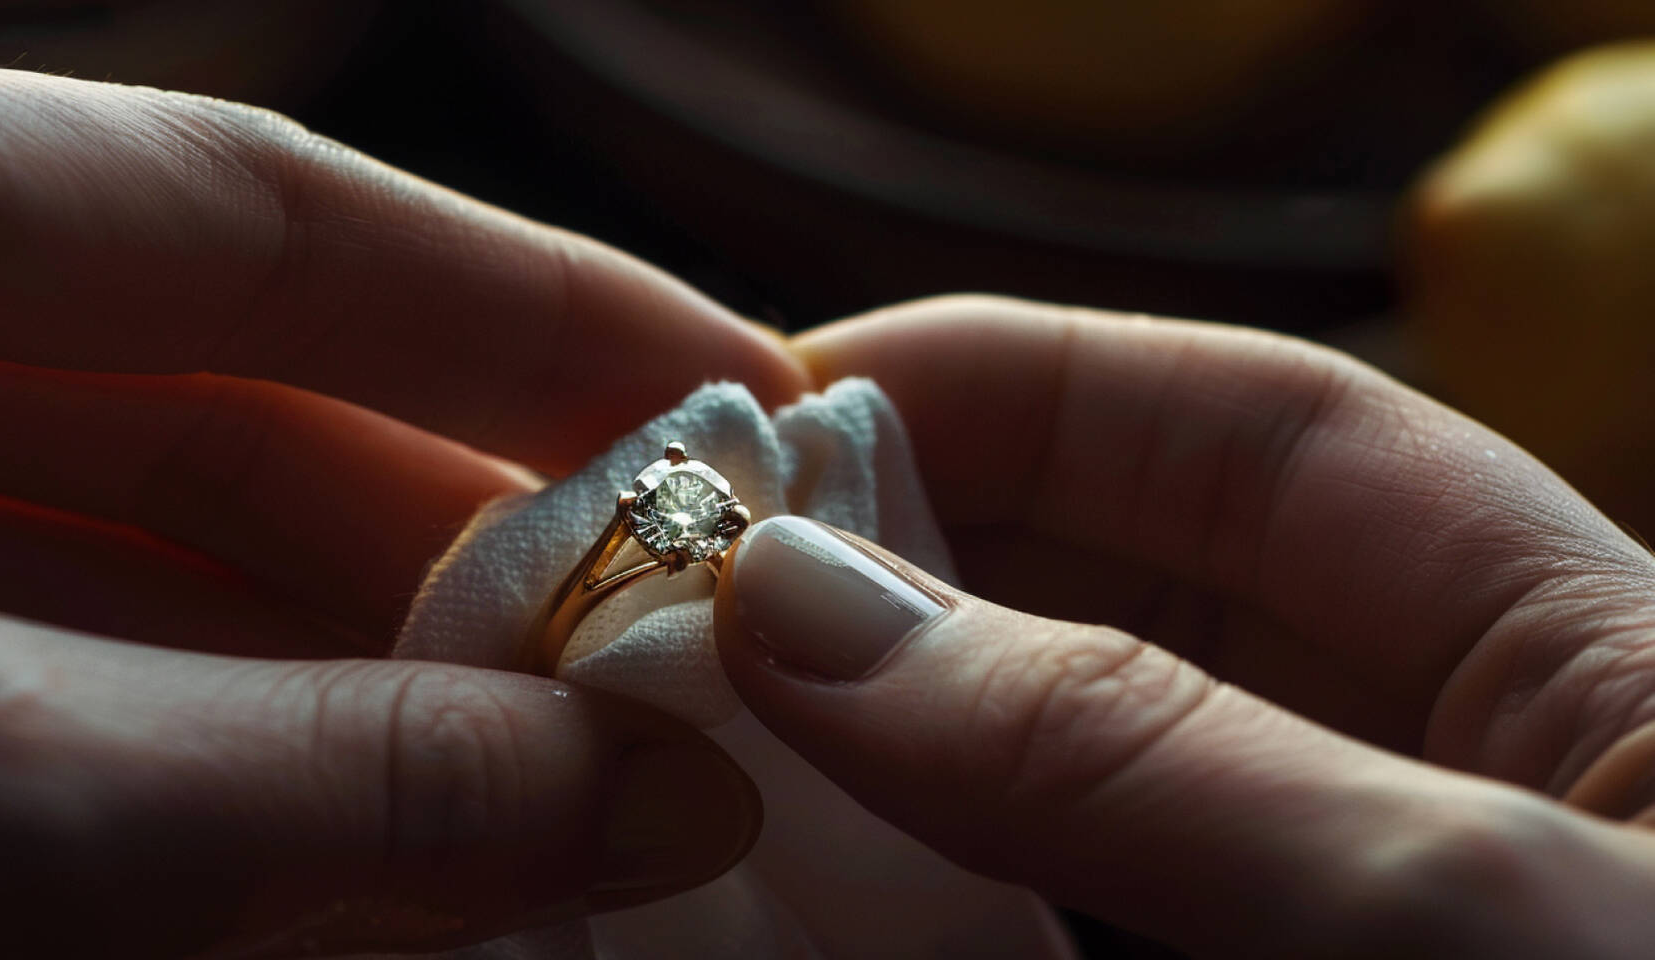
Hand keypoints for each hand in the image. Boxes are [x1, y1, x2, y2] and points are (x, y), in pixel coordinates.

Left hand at [0, 51, 802, 956]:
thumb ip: (337, 782)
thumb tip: (659, 797)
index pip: (240, 207)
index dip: (521, 309)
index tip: (728, 400)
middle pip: (199, 388)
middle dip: (442, 536)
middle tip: (661, 644)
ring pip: (119, 555)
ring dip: (337, 679)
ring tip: (550, 770)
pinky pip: (18, 672)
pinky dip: (191, 762)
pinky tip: (364, 839)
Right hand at [714, 296, 1654, 956]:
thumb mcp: (1440, 905)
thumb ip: (1129, 747)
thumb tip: (803, 602)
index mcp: (1587, 661)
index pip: (1270, 436)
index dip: (1024, 381)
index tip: (788, 401)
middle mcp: (1466, 778)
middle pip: (1149, 596)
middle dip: (923, 560)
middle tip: (706, 571)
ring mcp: (1351, 920)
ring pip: (1087, 781)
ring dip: (900, 745)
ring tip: (718, 717)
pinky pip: (1068, 926)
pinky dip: (938, 908)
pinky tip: (813, 894)